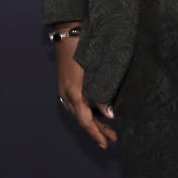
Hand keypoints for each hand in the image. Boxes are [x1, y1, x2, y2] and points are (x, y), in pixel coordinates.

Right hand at [54, 33, 116, 149]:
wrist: (69, 33)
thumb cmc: (84, 51)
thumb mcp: (97, 73)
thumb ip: (103, 95)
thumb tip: (110, 115)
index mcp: (74, 94)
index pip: (86, 121)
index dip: (96, 134)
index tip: (107, 144)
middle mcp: (67, 95)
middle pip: (83, 120)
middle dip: (97, 130)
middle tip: (112, 138)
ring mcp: (65, 90)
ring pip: (79, 113)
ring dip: (93, 122)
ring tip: (107, 129)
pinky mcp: (66, 85)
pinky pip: (76, 105)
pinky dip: (87, 113)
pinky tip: (95, 113)